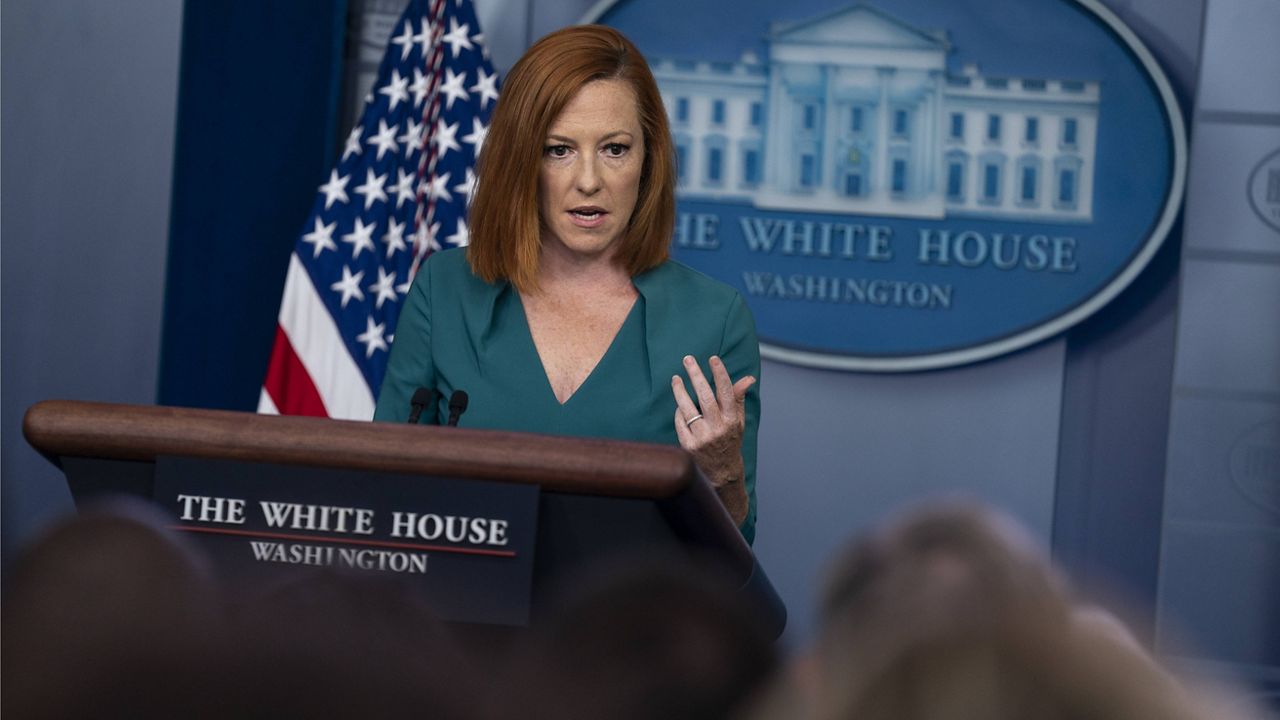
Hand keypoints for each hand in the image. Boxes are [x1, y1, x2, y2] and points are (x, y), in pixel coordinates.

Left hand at [671, 355, 754, 523]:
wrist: (722, 473)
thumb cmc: (730, 441)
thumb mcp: (738, 421)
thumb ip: (739, 399)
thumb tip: (749, 378)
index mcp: (732, 420)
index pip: (727, 392)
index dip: (720, 374)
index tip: (713, 358)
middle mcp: (719, 428)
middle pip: (705, 396)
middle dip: (696, 375)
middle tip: (687, 359)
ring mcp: (703, 438)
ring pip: (688, 408)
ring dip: (680, 391)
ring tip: (676, 378)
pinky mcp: (689, 446)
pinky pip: (680, 422)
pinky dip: (679, 412)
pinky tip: (678, 403)